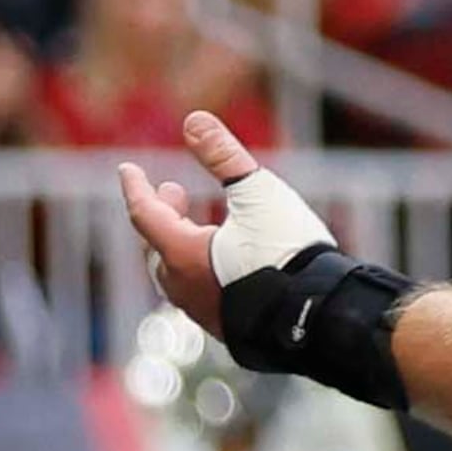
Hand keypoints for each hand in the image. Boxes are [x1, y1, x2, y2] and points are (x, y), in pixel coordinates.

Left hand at [118, 112, 420, 403]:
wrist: (323, 317)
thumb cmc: (289, 253)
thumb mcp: (259, 195)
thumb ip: (224, 157)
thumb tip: (193, 120)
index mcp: (182, 253)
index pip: (144, 213)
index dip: (136, 187)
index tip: (128, 169)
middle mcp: (184, 287)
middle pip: (156, 248)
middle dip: (162, 218)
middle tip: (175, 194)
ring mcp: (205, 314)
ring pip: (178, 277)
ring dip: (181, 248)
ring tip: (202, 233)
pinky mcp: (230, 330)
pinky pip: (203, 297)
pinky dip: (203, 273)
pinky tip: (226, 270)